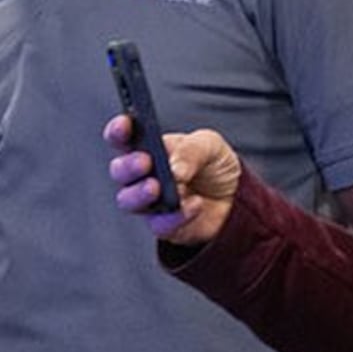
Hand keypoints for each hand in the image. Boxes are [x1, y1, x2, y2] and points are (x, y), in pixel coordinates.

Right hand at [103, 115, 241, 249]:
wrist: (234, 198)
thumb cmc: (214, 166)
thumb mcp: (210, 145)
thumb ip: (191, 150)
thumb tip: (174, 169)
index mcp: (147, 148)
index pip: (122, 138)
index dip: (118, 131)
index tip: (124, 125)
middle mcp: (142, 175)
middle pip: (119, 171)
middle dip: (128, 166)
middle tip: (145, 162)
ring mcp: (149, 202)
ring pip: (128, 201)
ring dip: (140, 194)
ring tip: (157, 187)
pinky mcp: (162, 226)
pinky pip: (159, 224)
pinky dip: (175, 215)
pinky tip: (194, 204)